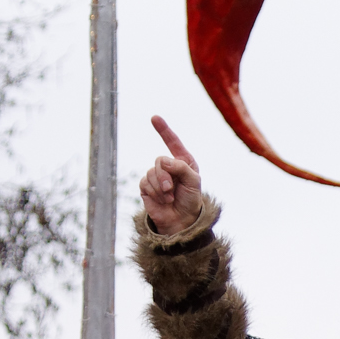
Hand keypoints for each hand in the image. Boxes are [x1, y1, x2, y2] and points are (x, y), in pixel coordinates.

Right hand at [139, 116, 203, 232]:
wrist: (181, 220)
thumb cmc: (191, 200)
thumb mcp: (193, 181)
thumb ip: (181, 167)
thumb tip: (163, 161)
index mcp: (183, 161)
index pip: (172, 142)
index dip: (163, 130)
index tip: (154, 117)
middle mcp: (169, 166)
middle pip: (160, 160)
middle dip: (166, 177)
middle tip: (172, 190)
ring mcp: (156, 176)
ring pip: (152, 172)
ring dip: (161, 188)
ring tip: (169, 197)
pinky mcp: (147, 186)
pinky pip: (145, 183)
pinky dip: (154, 193)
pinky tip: (162, 200)